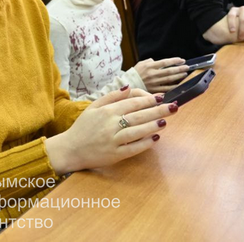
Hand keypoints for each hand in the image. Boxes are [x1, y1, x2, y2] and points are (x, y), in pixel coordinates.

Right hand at [44, 86, 177, 174]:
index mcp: (106, 111)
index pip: (132, 103)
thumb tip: (128, 87)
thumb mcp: (93, 107)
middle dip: (158, 110)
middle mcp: (111, 125)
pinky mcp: (115, 155)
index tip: (161, 97)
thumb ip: (111, 97)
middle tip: (173, 107)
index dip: (148, 99)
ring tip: (165, 121)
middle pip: (139, 116)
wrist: (70, 149)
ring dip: (153, 126)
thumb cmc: (83, 127)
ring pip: (138, 131)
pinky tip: (155, 138)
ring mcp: (114, 140)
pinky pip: (133, 148)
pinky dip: (145, 143)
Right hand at [134, 58, 188, 92]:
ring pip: (169, 80)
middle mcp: (152, 74)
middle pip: (169, 71)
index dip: (175, 61)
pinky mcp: (154, 90)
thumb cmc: (135, 73)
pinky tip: (179, 85)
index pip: (165, 62)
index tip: (182, 60)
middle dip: (180, 69)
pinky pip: (166, 89)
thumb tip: (156, 61)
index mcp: (150, 66)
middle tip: (186, 67)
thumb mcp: (140, 64)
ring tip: (185, 74)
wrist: (127, 84)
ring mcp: (154, 83)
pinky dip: (174, 87)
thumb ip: (150, 61)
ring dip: (179, 77)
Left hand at [227, 6, 243, 40]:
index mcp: (233, 10)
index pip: (231, 16)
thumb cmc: (236, 20)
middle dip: (242, 31)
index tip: (232, 32)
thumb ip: (225, 25)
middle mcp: (242, 8)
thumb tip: (215, 36)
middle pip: (243, 20)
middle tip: (241, 38)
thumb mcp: (229, 20)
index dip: (231, 24)